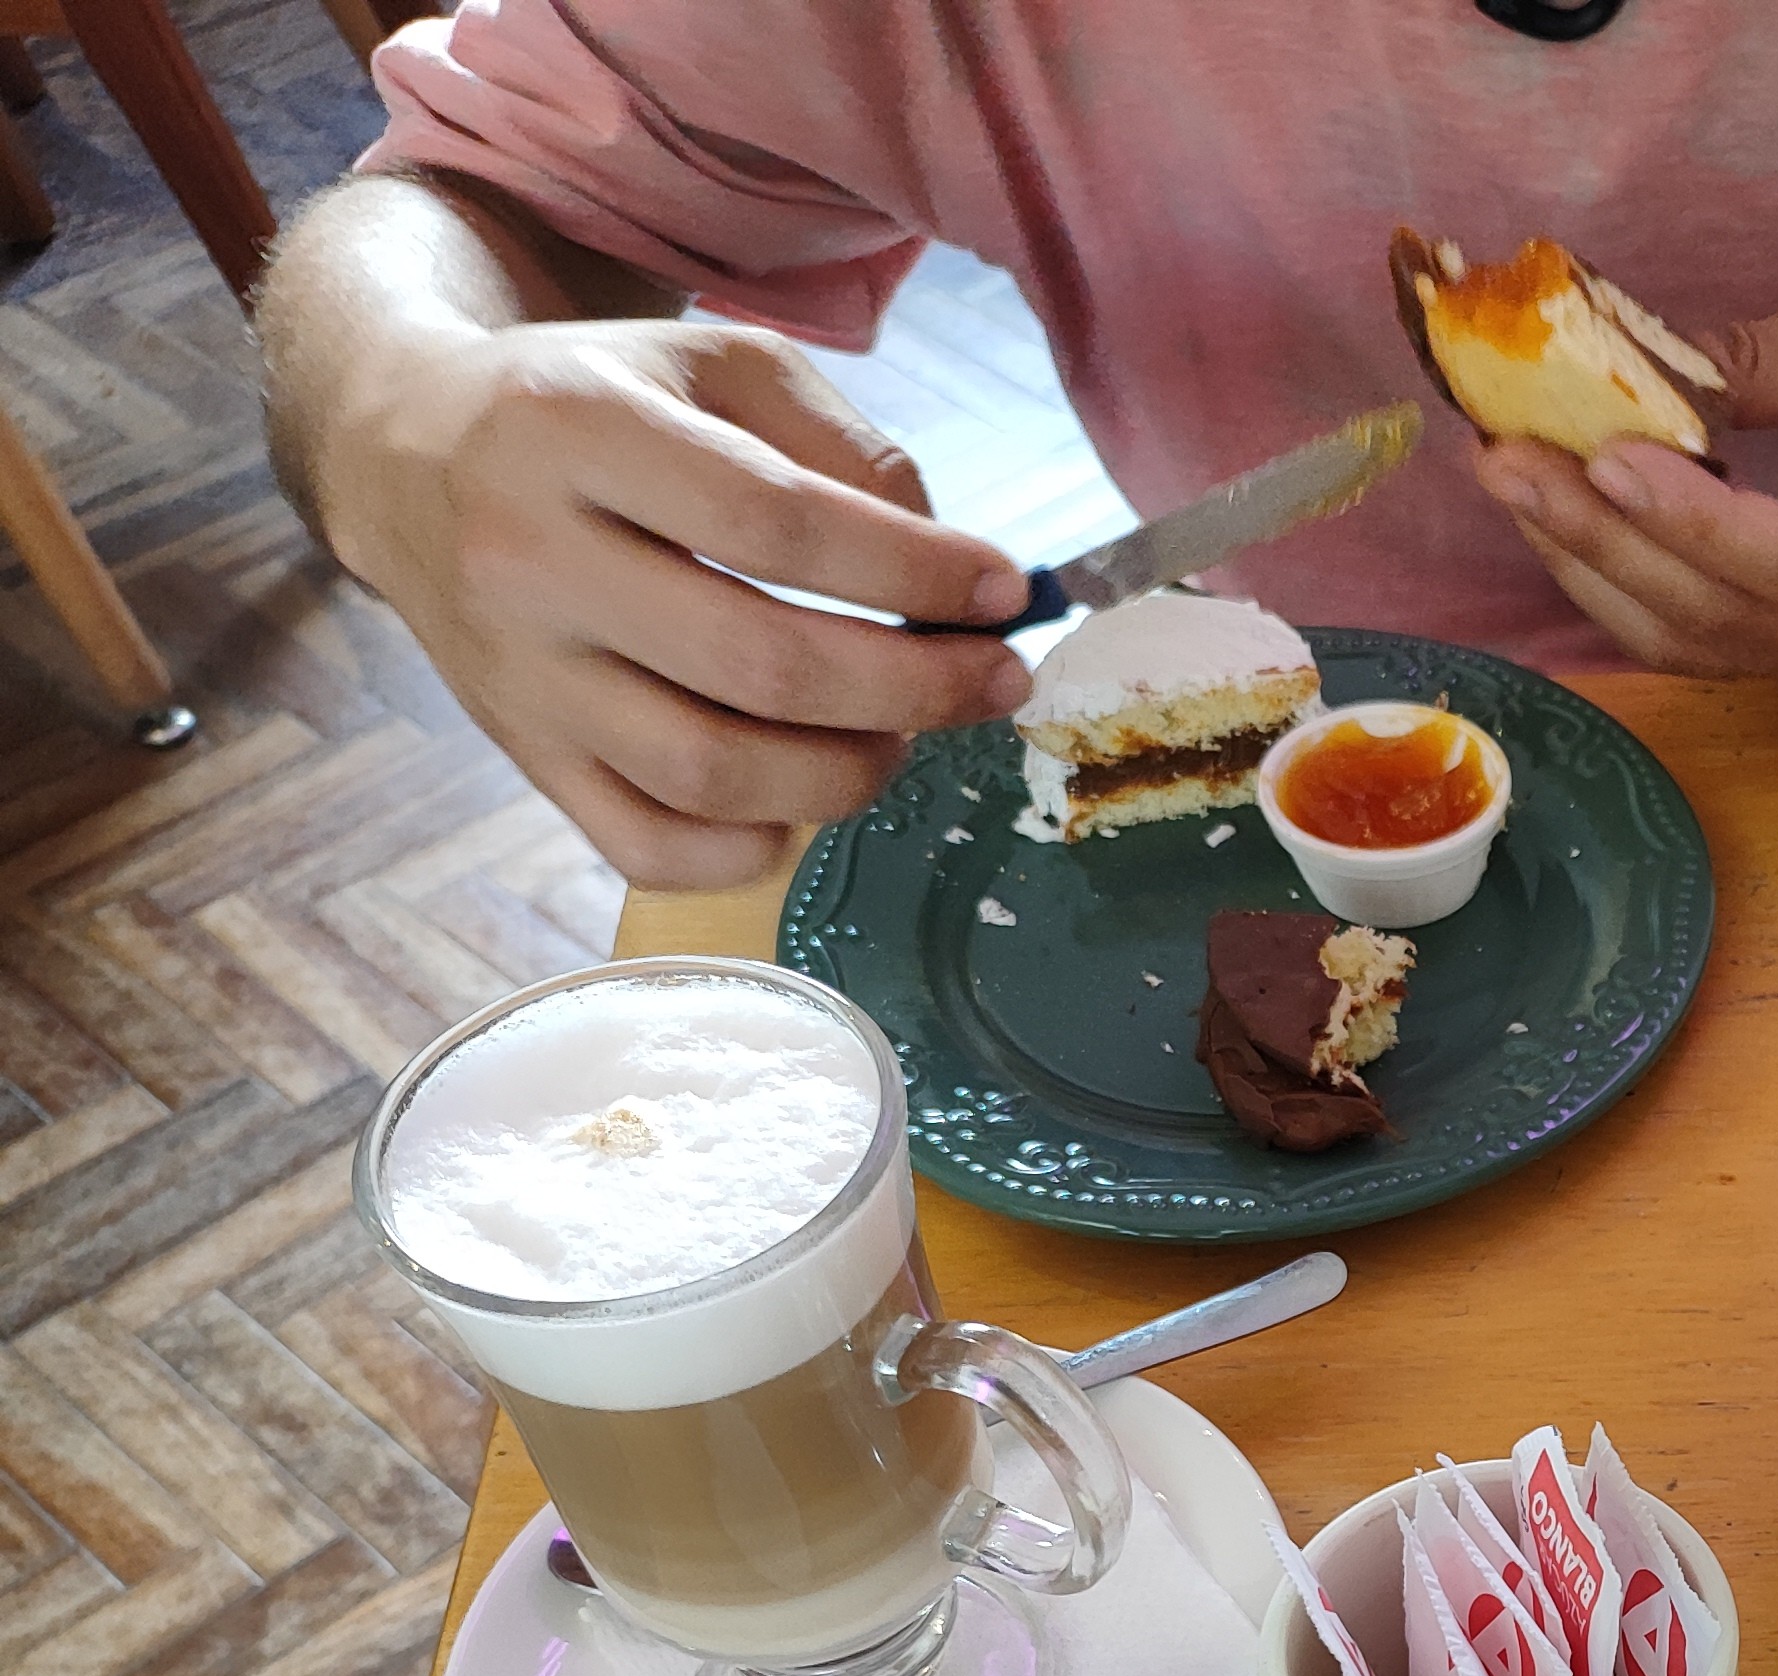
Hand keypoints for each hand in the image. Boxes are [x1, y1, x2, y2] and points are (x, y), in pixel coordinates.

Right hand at [317, 316, 1034, 888]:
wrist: (408, 455)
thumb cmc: (598, 403)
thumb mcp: (715, 364)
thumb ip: (844, 443)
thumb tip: (951, 563)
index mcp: (578, 428)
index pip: (781, 524)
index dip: (918, 571)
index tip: (1007, 592)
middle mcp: (530, 556)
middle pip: (761, 664)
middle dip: (916, 688)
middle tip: (994, 682)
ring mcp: (519, 674)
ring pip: (711, 772)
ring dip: (849, 773)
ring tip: (903, 734)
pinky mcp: (520, 755)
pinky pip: (649, 846)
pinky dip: (754, 844)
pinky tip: (802, 793)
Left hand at [1475, 288, 1777, 677]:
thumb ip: (1772, 364)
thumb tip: (1648, 373)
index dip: (1692, 519)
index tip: (1610, 456)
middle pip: (1709, 609)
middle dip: (1595, 532)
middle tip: (1503, 457)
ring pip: (1679, 635)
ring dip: (1579, 559)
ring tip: (1506, 478)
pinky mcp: (1773, 653)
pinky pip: (1675, 637)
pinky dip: (1603, 580)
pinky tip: (1550, 518)